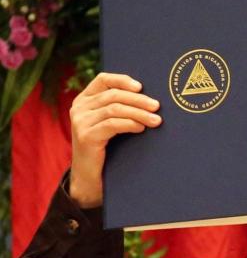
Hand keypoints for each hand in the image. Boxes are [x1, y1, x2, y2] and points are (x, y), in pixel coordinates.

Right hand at [69, 73, 161, 207]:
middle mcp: (79, 108)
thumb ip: (121, 109)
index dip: (123, 80)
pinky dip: (129, 124)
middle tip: (157, 106)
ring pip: (114, 109)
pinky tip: (141, 128)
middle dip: (138, 100)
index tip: (142, 86)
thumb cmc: (107, 148)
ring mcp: (80, 122)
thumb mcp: (110, 124)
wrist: (90, 177)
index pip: (103, 79)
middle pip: (113, 95)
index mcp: (84, 100)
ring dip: (139, 113)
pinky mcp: (85, 136)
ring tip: (156, 120)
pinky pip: (111, 124)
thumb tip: (151, 100)